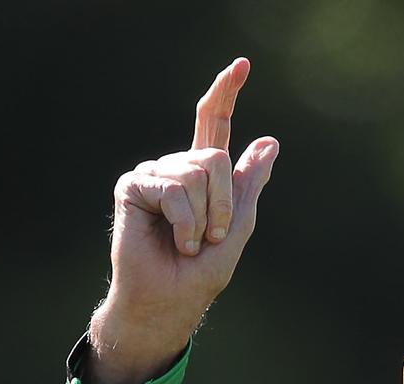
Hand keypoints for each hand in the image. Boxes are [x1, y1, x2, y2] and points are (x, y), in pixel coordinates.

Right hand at [85, 58, 279, 383]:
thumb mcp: (239, 225)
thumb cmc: (203, 271)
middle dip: (224, 203)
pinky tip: (177, 241)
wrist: (171, 299)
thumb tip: (270, 141)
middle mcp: (178, 167)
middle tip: (213, 236)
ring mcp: (154, 174)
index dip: (226, 91)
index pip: (214, 121)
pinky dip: (185, 222)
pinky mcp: (133, 186)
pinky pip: (174, 189)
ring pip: (197, 172)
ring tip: (192, 242)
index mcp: (205, 173)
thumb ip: (250, 183)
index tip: (243, 64)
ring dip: (205, 217)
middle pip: (215, 156)